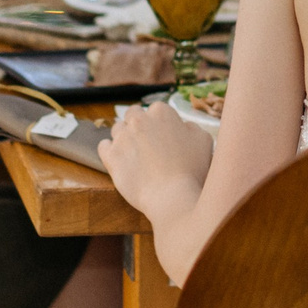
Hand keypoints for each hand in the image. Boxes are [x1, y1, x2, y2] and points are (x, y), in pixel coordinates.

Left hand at [99, 100, 214, 223]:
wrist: (172, 197)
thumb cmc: (192, 170)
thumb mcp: (204, 141)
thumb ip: (191, 127)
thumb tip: (182, 127)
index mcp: (162, 112)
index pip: (157, 110)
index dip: (161, 123)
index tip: (164, 136)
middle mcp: (139, 120)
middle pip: (133, 114)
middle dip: (139, 125)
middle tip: (147, 142)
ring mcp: (122, 138)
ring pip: (118, 129)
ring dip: (125, 137)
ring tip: (135, 154)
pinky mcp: (110, 156)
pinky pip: (103, 145)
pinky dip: (110, 150)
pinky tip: (120, 159)